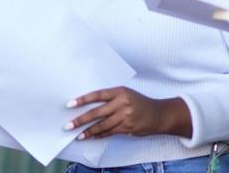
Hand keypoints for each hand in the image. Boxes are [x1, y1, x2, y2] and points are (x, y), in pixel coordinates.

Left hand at [65, 87, 189, 138]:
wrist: (159, 114)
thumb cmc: (139, 102)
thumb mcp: (126, 94)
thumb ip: (110, 98)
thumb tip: (89, 105)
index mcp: (120, 91)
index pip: (97, 95)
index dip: (83, 100)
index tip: (69, 104)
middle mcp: (122, 103)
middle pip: (97, 112)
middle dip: (81, 120)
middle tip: (68, 125)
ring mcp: (126, 117)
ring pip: (102, 125)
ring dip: (89, 131)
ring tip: (78, 135)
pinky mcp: (128, 128)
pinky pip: (110, 132)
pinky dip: (99, 135)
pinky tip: (91, 137)